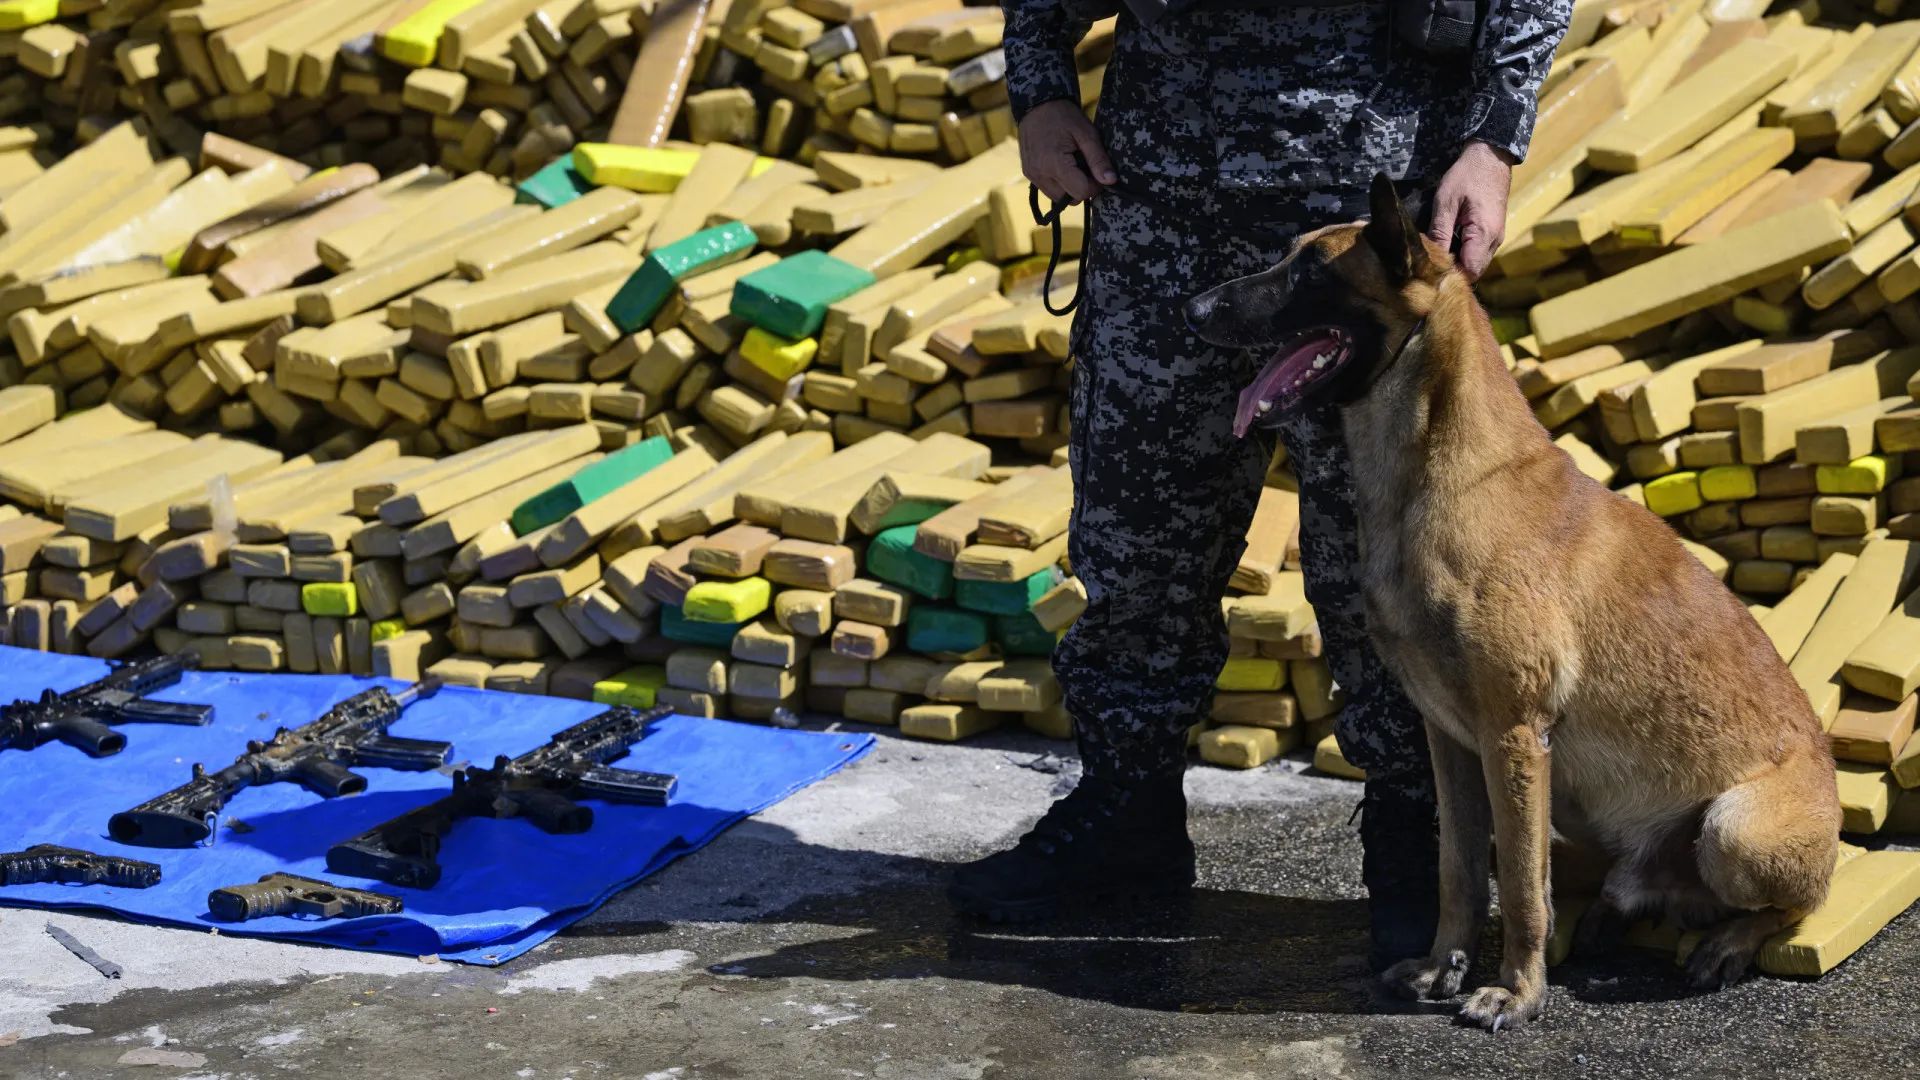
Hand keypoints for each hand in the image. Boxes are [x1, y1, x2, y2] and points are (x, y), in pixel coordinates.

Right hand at [1017, 98, 1116, 204]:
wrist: (1037, 104)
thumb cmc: (1064, 116)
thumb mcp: (1086, 133)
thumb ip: (1098, 159)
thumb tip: (1110, 181)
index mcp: (1055, 164)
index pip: (1081, 192)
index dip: (1094, 185)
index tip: (1097, 170)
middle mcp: (1040, 174)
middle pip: (1070, 199)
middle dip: (1082, 187)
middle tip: (1086, 166)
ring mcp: (1032, 176)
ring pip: (1058, 198)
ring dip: (1070, 187)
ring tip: (1073, 165)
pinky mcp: (1028, 174)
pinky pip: (1048, 190)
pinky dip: (1059, 183)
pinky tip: (1062, 166)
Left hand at [1427, 140, 1515, 280]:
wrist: (1491, 156)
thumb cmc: (1467, 175)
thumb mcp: (1446, 202)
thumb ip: (1439, 232)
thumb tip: (1430, 259)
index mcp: (1484, 234)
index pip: (1469, 271)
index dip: (1450, 276)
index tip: (1429, 274)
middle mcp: (1495, 240)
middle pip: (1473, 271)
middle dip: (1452, 272)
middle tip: (1429, 266)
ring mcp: (1496, 237)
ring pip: (1476, 263)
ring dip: (1457, 263)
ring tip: (1436, 255)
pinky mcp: (1493, 232)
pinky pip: (1478, 252)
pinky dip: (1464, 253)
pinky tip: (1447, 245)